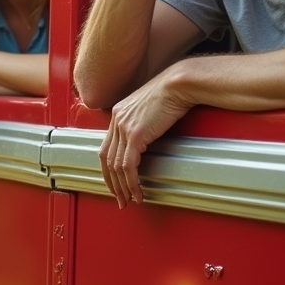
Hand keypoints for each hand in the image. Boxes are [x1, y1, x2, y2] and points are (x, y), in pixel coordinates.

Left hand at [98, 63, 193, 208]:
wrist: (179, 84)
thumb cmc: (172, 93)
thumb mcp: (150, 108)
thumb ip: (142, 122)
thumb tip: (145, 140)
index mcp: (117, 114)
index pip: (106, 148)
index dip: (108, 170)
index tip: (115, 183)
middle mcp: (116, 120)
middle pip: (107, 159)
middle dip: (112, 183)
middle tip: (120, 199)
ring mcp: (124, 127)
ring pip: (116, 166)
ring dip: (123, 187)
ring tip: (129, 200)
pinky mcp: (135, 135)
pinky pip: (128, 165)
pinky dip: (132, 182)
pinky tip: (138, 191)